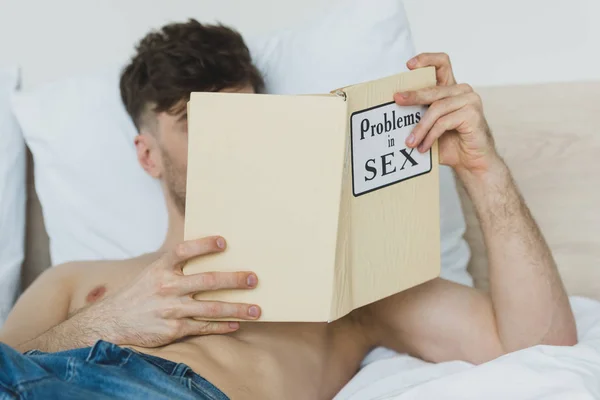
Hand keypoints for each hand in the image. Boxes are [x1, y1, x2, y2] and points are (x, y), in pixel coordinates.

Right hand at [89, 236, 259, 347]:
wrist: (112, 323)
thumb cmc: (140, 294)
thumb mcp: (152, 273)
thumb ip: (176, 266)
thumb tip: (208, 254)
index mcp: (161, 268)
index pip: (184, 251)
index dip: (203, 246)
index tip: (223, 242)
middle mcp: (167, 287)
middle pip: (206, 281)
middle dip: (233, 280)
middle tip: (253, 279)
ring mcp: (171, 310)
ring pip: (211, 308)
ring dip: (237, 309)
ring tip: (257, 310)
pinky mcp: (173, 330)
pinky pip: (203, 327)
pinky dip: (222, 326)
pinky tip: (237, 324)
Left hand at [394, 53, 499, 175]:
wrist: (472, 161)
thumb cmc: (450, 143)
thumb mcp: (430, 126)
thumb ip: (418, 115)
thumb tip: (392, 110)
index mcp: (451, 89)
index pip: (441, 63)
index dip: (426, 59)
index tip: (409, 65)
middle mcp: (462, 90)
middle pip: (433, 88)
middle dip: (413, 95)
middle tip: (397, 100)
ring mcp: (470, 100)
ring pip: (437, 108)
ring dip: (420, 127)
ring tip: (410, 143)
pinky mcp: (473, 114)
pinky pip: (444, 122)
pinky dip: (430, 136)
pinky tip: (423, 147)